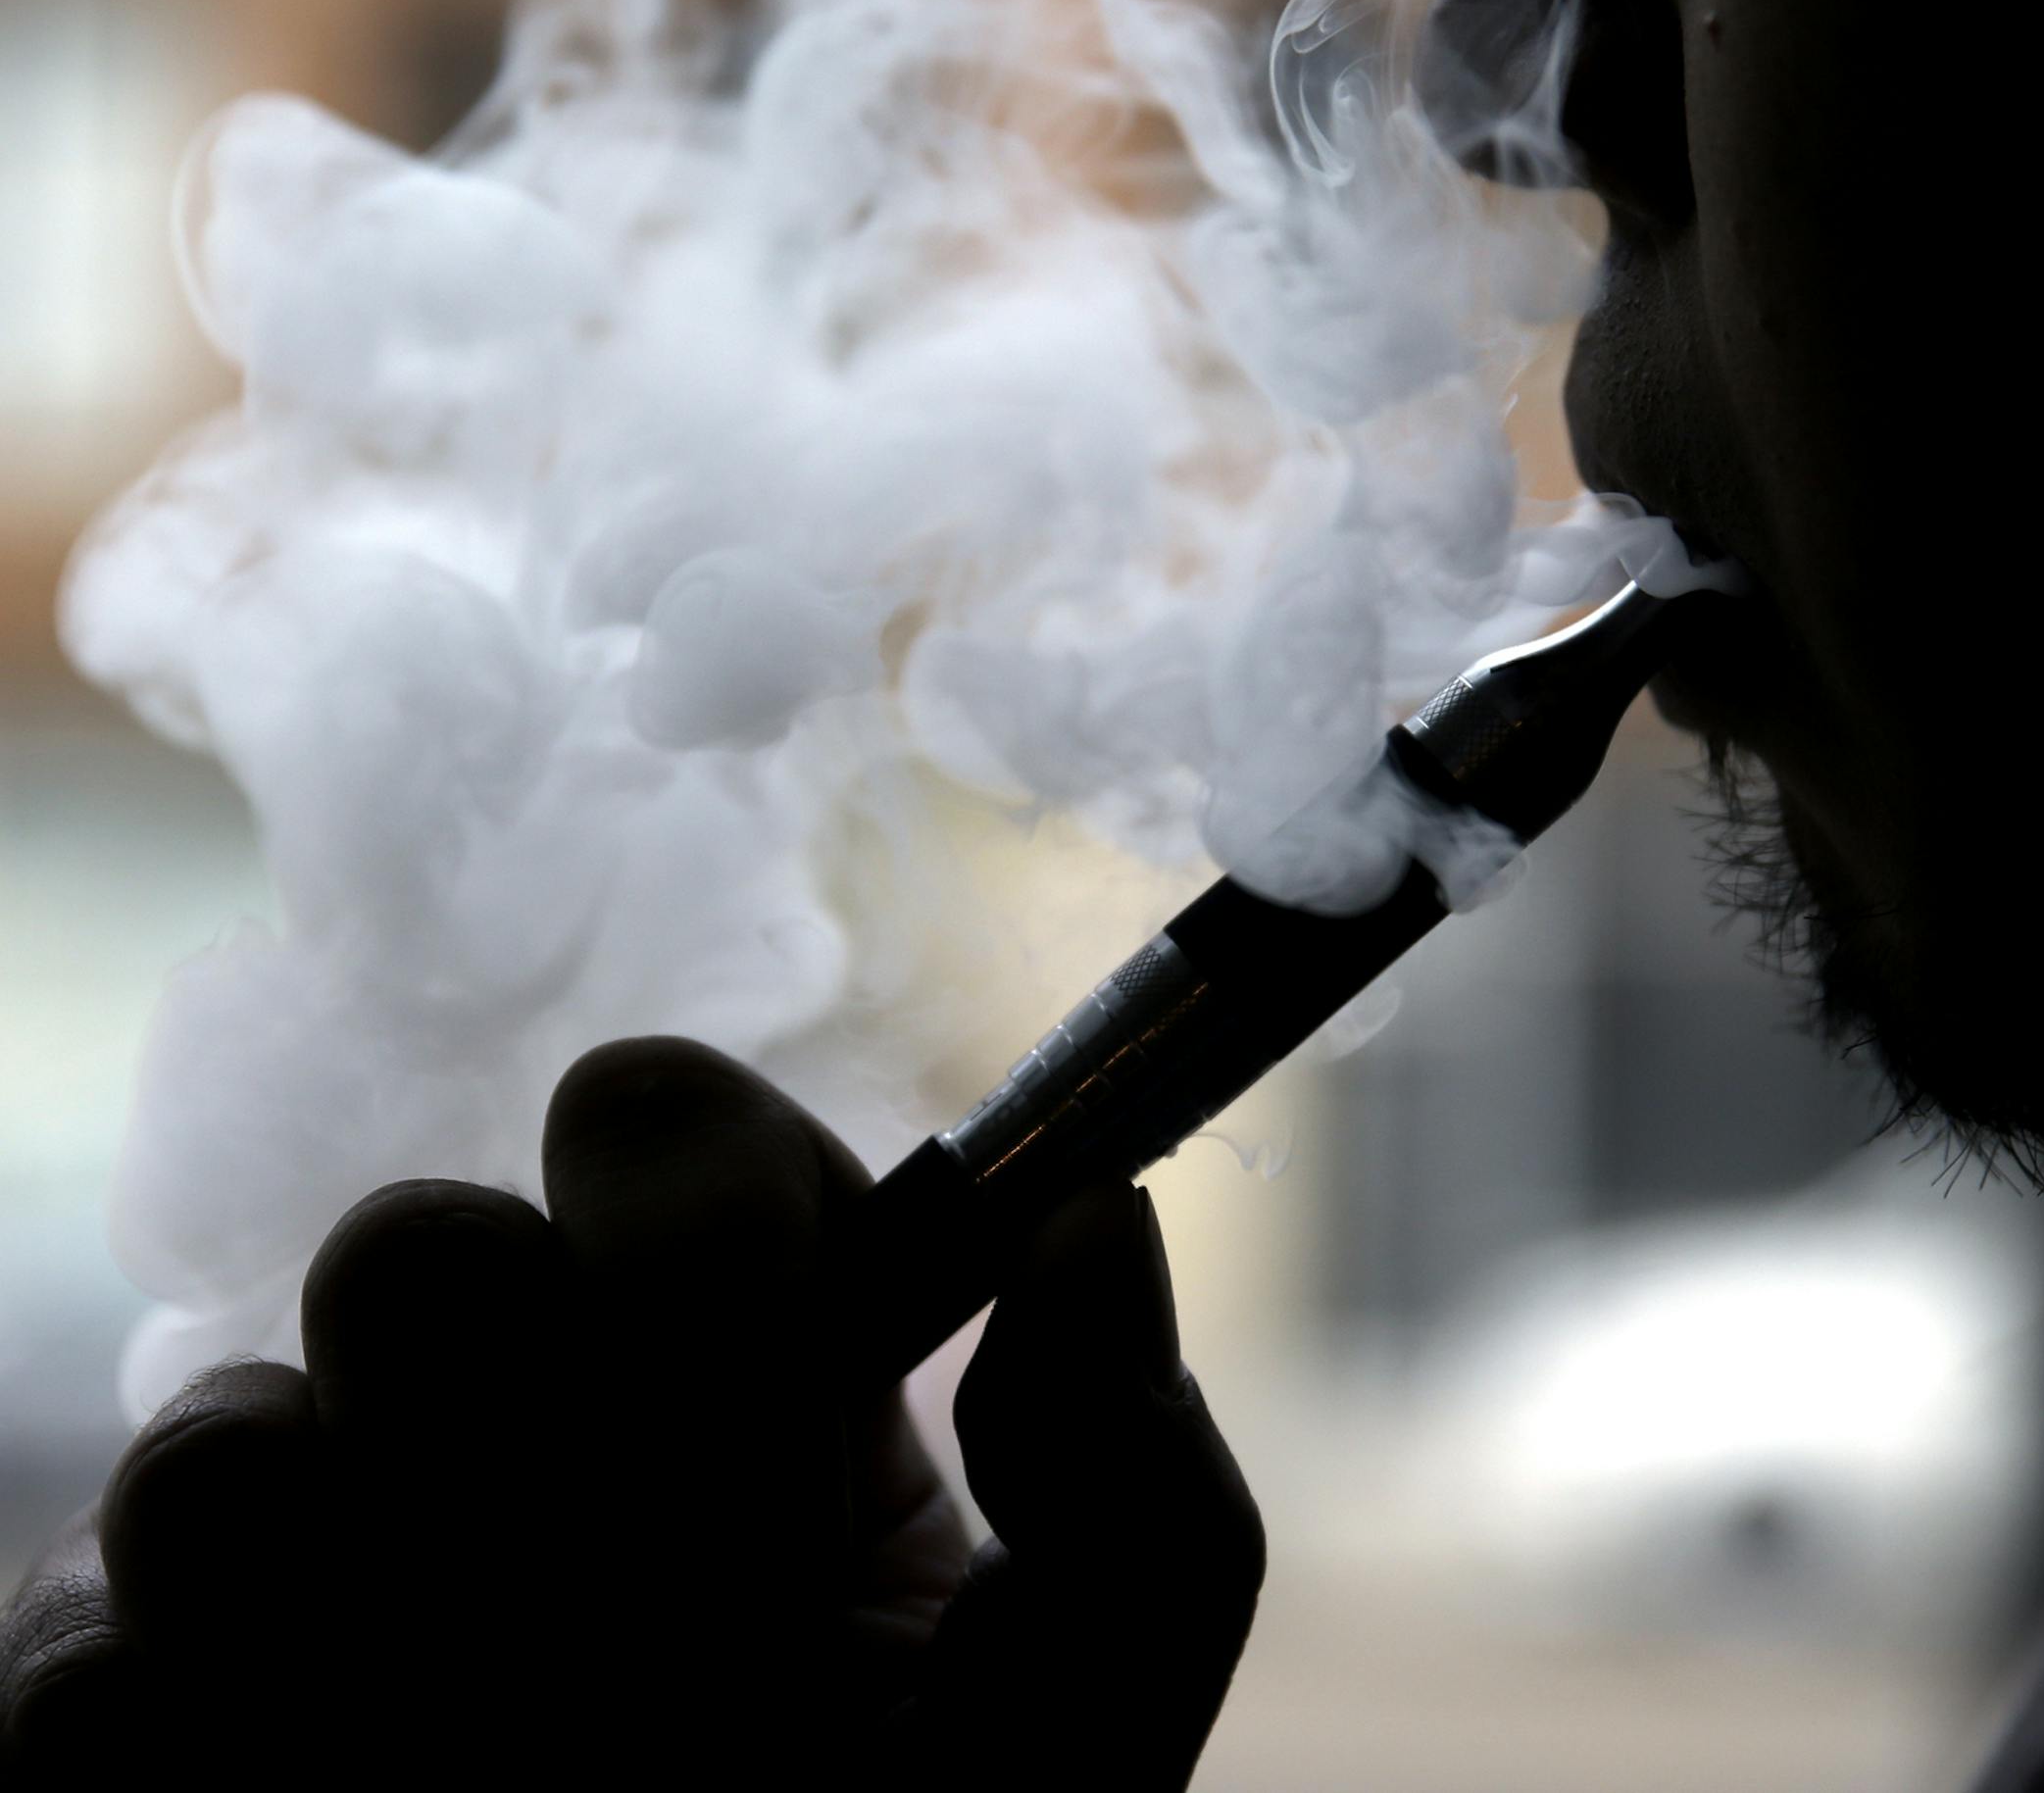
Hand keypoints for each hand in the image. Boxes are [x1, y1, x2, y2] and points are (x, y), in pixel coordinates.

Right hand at [0, 1038, 1262, 1784]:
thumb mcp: (1075, 1716)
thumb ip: (1133, 1482)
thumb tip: (1094, 1218)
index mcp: (719, 1354)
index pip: (650, 1122)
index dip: (706, 1214)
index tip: (785, 1351)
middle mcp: (490, 1405)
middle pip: (417, 1248)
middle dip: (549, 1442)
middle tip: (679, 1629)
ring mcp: (290, 1551)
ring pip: (220, 1449)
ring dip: (389, 1643)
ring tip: (531, 1789)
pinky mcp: (116, 1719)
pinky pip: (84, 1688)